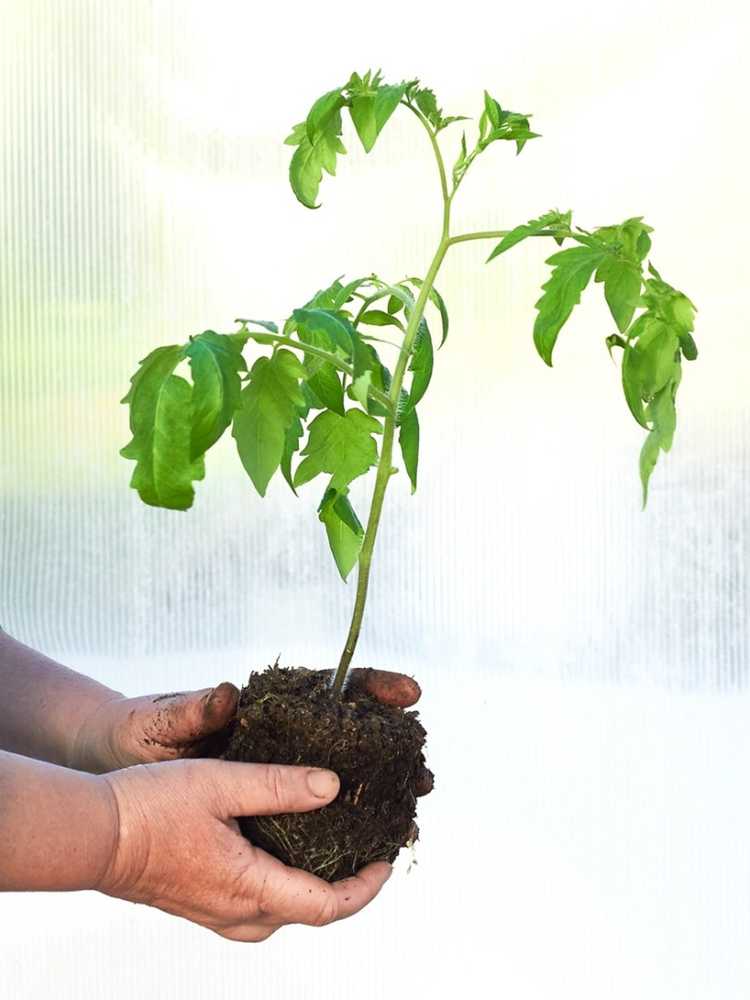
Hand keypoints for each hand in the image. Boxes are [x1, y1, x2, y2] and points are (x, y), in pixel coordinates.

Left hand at [71, 668, 431, 793]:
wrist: (118, 757)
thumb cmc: (143, 728)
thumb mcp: (166, 718)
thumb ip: (197, 709)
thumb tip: (230, 693)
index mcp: (268, 704)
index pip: (334, 687)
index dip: (375, 686)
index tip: (410, 691)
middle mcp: (282, 732)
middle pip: (353, 734)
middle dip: (394, 751)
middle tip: (424, 773)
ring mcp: (278, 763)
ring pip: (342, 774)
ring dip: (379, 792)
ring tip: (408, 815)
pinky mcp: (266, 795)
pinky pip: (315, 808)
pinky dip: (345, 822)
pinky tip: (363, 844)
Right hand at [98, 758, 390, 940]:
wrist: (93, 835)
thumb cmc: (151, 807)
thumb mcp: (222, 782)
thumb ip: (281, 785)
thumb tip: (333, 787)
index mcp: (248, 888)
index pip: (327, 906)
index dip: (366, 886)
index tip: (387, 858)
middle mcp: (237, 913)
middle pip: (311, 912)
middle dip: (348, 885)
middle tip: (370, 846)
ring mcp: (218, 913)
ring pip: (284, 910)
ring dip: (317, 884)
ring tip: (336, 845)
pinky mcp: (203, 903)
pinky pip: (260, 902)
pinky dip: (287, 880)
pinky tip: (286, 846)